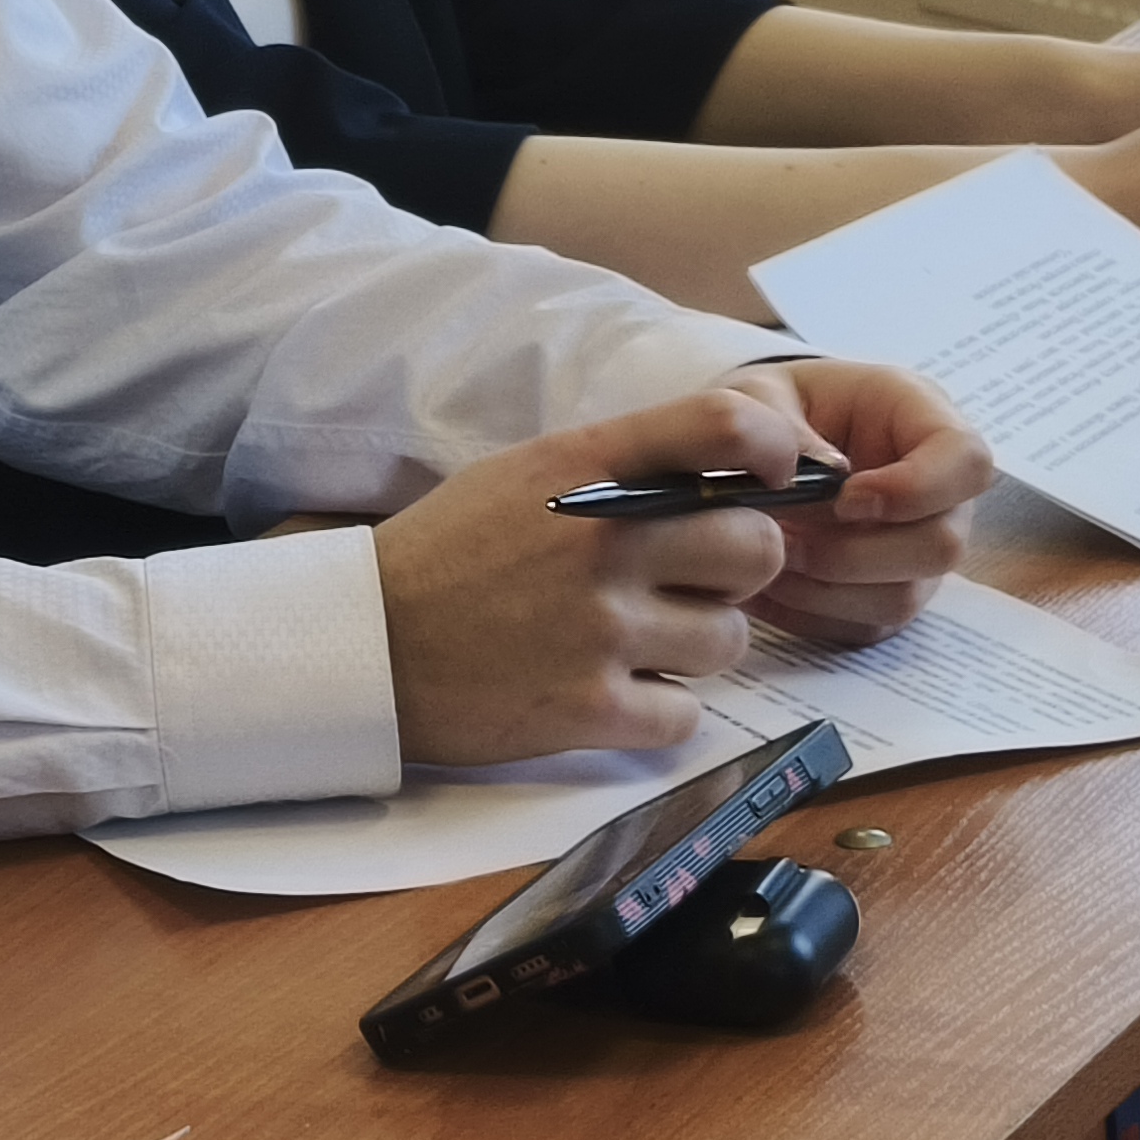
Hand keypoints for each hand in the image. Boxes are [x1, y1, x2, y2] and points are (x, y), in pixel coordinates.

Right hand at [369, 370, 986, 765]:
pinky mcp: (591, 706)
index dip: (775, 449)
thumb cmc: (448, 554)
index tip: (774, 478)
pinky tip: (608, 691)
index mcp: (582, 469)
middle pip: (758, 547)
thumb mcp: (525, 477)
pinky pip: (686, 714)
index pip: (723, 424)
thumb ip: (623, 469)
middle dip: (733, 570)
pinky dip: (657, 711)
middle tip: (684, 582)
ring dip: (694, 646)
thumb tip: (737, 480)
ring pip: (730, 639)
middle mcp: (602, 541)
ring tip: (631, 641)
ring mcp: (600, 627)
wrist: (363, 643)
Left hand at [713, 358, 986, 645]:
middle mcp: (938, 494)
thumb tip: (823, 477)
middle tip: (783, 539)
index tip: (846, 500)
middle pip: (943, 546)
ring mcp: (916, 549)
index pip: (965, 460)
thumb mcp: (760, 392)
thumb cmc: (768, 407)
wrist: (751, 446)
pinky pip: (864, 625)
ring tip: (762, 561)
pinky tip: (761, 587)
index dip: (916, 489)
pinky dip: (808, 613)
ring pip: (903, 598)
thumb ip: (780, 422)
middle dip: (856, 554)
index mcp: (922, 419)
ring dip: (826, 590)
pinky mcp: (884, 592)